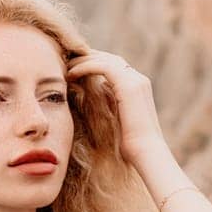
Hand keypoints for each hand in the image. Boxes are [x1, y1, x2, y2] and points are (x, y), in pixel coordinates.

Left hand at [66, 50, 167, 168]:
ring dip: (83, 60)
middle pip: (109, 58)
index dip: (93, 64)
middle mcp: (139, 80)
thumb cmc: (132, 145)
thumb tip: (96, 95)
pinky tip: (71, 73)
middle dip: (87, 58)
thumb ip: (111, 104)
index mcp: (138, 87)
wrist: (146, 153)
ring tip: (65, 66)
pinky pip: (103, 66)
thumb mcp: (118, 119)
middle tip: (66, 62)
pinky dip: (85, 66)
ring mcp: (136, 80)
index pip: (114, 66)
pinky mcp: (129, 85)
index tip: (73, 69)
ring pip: (105, 59)